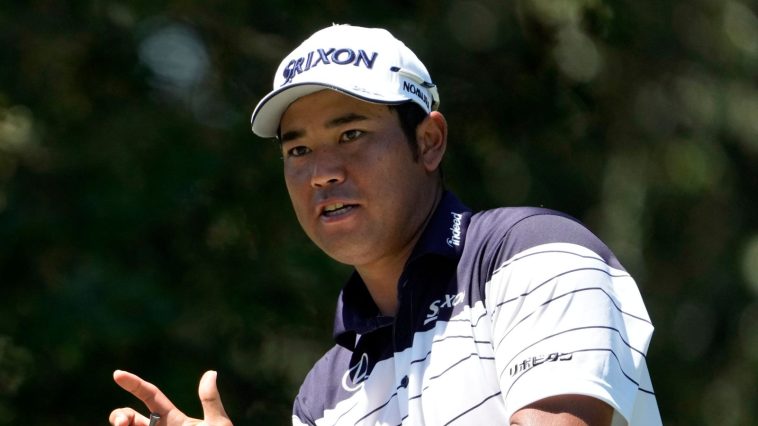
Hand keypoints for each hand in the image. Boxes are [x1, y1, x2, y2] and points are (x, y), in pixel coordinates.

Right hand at [109, 369, 232, 425]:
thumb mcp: (217, 423)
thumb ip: (210, 401)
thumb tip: (211, 372)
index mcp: (173, 419)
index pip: (150, 396)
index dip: (134, 384)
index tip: (117, 373)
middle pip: (130, 417)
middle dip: (119, 416)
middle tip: (122, 423)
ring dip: (119, 425)